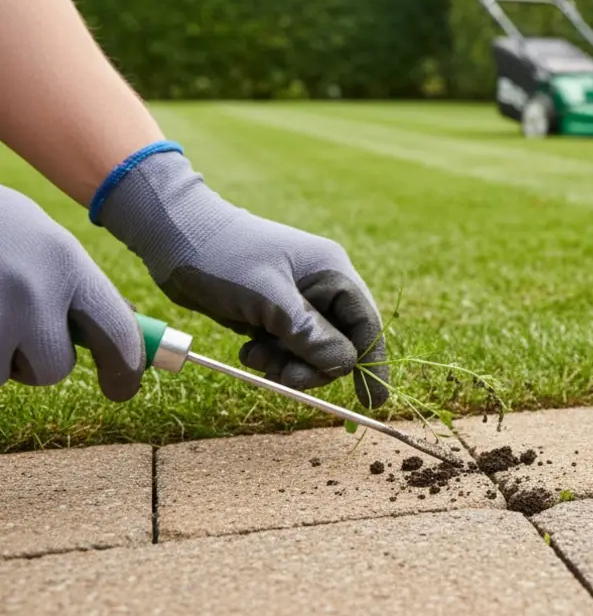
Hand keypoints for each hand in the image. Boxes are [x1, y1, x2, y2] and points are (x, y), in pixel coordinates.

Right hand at [0, 186, 143, 400]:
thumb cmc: (0, 226)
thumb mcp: (47, 243)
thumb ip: (78, 287)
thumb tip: (122, 331)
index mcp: (67, 264)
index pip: (117, 333)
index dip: (124, 368)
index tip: (121, 389)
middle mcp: (31, 291)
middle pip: (53, 369)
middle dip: (36, 361)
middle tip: (18, 331)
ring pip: (2, 375)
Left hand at [95, 147, 389, 407]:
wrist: (174, 236)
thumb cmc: (223, 258)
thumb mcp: (268, 299)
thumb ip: (309, 333)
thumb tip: (345, 365)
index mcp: (332, 272)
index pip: (366, 324)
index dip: (371, 363)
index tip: (373, 402)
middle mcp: (321, 286)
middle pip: (339, 343)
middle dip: (313, 367)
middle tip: (282, 379)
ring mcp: (297, 300)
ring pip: (311, 350)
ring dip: (287, 364)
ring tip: (254, 357)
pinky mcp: (273, 312)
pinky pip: (287, 347)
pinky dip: (272, 357)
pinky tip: (248, 349)